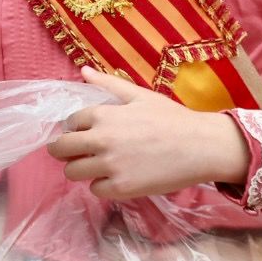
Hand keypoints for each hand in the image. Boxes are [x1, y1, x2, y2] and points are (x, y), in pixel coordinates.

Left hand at [46, 69, 249, 198]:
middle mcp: (101, 140)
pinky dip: (100, 184)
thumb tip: (83, 71)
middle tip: (77, 152)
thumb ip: (108, 84)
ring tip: (95, 165)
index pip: (70, 123)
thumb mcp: (139, 95)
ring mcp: (110, 166)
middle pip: (61, 149)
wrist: (201, 146)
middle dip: (64, 150)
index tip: (82, 132)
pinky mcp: (121, 189)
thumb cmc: (172, 118)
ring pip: (72, 172)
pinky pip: (94, 189)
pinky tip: (114, 176)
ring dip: (80, 168)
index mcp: (104, 115)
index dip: (74, 127)